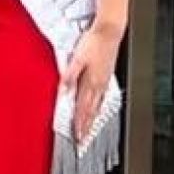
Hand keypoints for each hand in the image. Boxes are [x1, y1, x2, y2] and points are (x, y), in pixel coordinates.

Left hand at [61, 20, 124, 140]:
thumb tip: (63, 91)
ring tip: (88, 131)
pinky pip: (102, 98)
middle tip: (82, 142)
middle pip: (91, 111)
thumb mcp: (77, 58)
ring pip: (97, 106)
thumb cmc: (94, 42)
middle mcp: (99, 85)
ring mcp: (104, 81)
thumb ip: (69, 75)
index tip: (77, 137)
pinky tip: (97, 110)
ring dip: (92, 120)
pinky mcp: (106, 76)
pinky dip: (98, 108)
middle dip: (86, 128)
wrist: (110, 31)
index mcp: (91, 82)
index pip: (84, 109)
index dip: (80, 124)